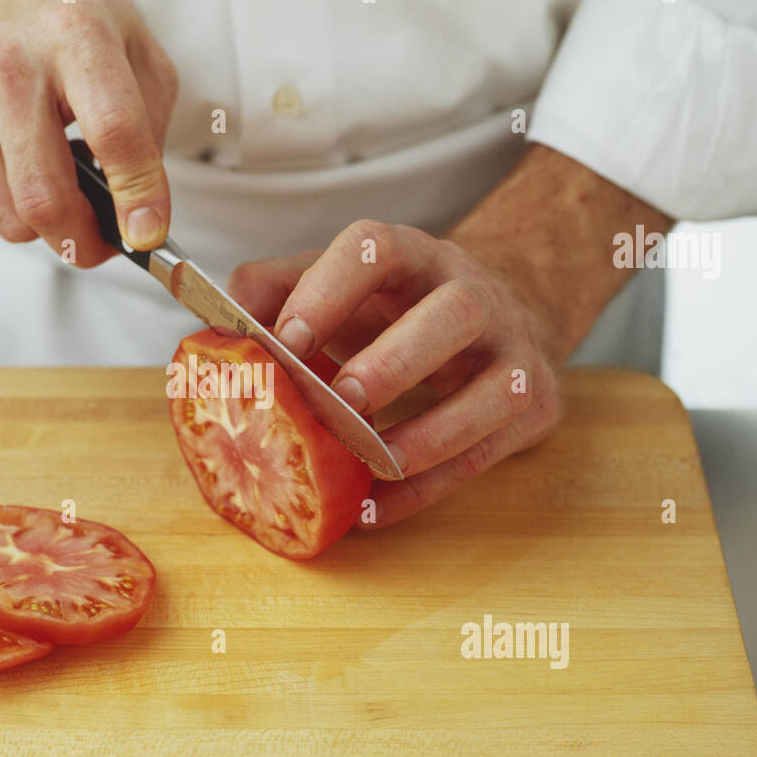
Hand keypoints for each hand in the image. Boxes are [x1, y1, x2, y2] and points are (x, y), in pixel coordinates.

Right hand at [0, 0, 176, 264]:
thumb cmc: (66, 16)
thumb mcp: (135, 45)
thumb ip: (151, 127)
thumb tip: (143, 213)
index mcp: (76, 36)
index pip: (114, 131)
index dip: (137, 194)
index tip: (149, 234)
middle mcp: (11, 68)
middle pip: (45, 196)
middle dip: (85, 241)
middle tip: (108, 243)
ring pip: (11, 216)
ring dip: (51, 227)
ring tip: (70, 188)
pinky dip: (19, 203)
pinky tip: (31, 163)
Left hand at [228, 222, 565, 527]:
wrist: (496, 319)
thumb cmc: (392, 309)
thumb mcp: (331, 286)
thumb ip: (271, 293)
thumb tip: (221, 328)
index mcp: (412, 257)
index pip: (379, 249)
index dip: (330, 292)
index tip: (287, 342)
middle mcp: (472, 292)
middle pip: (454, 312)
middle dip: (396, 361)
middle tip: (342, 402)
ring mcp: (514, 349)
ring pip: (494, 388)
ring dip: (430, 434)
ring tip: (370, 466)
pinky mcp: (536, 404)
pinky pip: (488, 453)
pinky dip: (430, 488)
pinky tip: (376, 508)